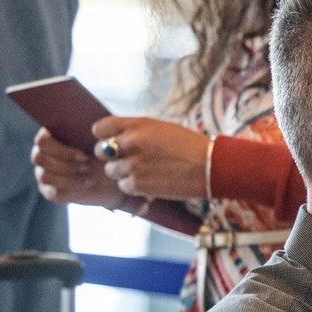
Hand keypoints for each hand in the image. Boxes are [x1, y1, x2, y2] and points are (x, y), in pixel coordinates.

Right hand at [32, 127, 124, 208]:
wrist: (109, 174)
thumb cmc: (100, 151)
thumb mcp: (97, 138)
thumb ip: (88, 129)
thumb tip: (90, 128)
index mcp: (49, 136)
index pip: (42, 141)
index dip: (62, 150)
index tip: (84, 156)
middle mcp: (40, 154)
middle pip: (40, 159)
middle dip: (67, 165)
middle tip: (88, 167)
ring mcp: (42, 173)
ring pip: (46, 177)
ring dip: (70, 178)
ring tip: (89, 176)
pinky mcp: (50, 191)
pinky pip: (55, 193)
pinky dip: (73, 190)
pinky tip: (87, 185)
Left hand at [93, 116, 211, 200]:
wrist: (211, 166)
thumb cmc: (188, 146)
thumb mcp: (160, 128)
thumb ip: (136, 131)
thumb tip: (116, 139)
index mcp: (137, 125)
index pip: (100, 128)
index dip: (104, 136)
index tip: (111, 141)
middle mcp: (131, 142)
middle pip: (101, 151)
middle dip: (111, 156)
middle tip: (126, 160)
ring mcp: (133, 164)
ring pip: (110, 171)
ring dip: (122, 172)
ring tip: (142, 172)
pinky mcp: (139, 184)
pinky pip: (123, 186)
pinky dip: (133, 186)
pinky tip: (149, 181)